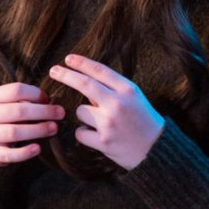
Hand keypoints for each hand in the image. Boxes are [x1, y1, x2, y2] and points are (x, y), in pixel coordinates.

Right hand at [0, 82, 64, 165]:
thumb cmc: (8, 117)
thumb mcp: (12, 103)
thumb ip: (28, 99)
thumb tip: (51, 101)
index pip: (16, 90)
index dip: (36, 94)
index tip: (49, 99)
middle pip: (18, 111)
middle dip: (43, 112)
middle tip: (61, 114)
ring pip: (14, 132)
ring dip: (37, 130)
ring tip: (54, 129)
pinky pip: (9, 154)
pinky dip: (24, 153)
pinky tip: (38, 148)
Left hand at [48, 54, 163, 169]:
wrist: (156, 150)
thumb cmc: (144, 121)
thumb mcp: (135, 98)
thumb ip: (113, 89)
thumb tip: (86, 82)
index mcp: (128, 90)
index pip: (100, 71)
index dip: (82, 63)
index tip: (68, 59)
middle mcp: (118, 103)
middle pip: (84, 84)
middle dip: (66, 75)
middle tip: (53, 71)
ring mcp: (109, 123)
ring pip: (80, 111)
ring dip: (84, 116)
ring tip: (100, 124)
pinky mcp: (103, 141)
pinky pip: (80, 132)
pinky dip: (84, 133)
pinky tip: (97, 136)